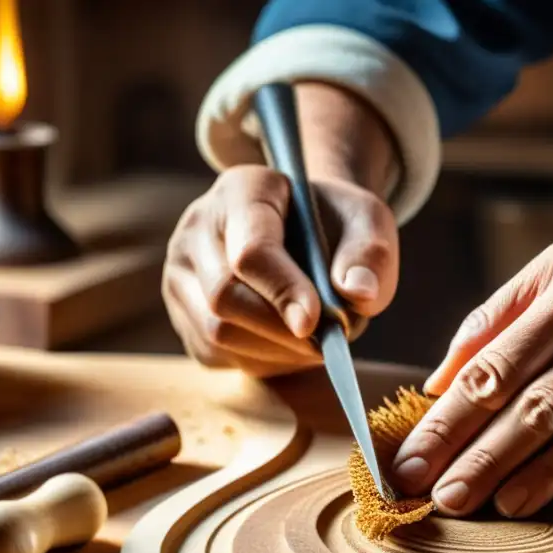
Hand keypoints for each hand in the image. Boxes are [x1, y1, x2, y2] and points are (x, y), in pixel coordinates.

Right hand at [163, 165, 397, 376]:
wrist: (310, 234)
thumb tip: (359, 293)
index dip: (283, 290)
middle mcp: (198, 227)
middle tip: (327, 343)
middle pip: (225, 296)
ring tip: (316, 343)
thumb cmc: (338, 226)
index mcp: (244, 190)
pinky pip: (215, 353)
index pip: (252, 249)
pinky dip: (261, 361)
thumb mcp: (369, 223)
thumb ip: (371, 254)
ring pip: (215, 331)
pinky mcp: (183, 311)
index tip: (315, 321)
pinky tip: (290, 346)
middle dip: (280, 330)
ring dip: (275, 351)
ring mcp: (182, 270)